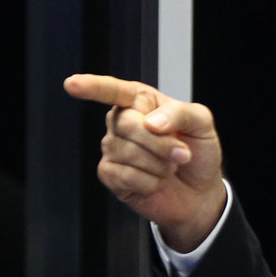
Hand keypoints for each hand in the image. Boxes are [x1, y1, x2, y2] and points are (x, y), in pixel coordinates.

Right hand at [63, 74, 226, 250]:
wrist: (199, 192)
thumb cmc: (198, 152)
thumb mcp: (202, 124)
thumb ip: (181, 113)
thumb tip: (150, 121)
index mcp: (141, 101)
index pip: (114, 90)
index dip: (93, 87)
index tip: (72, 84)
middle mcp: (121, 121)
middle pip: (128, 124)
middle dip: (161, 143)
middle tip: (181, 152)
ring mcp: (112, 148)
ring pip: (129, 152)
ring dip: (159, 165)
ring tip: (167, 167)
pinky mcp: (109, 174)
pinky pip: (126, 176)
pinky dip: (150, 182)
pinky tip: (155, 181)